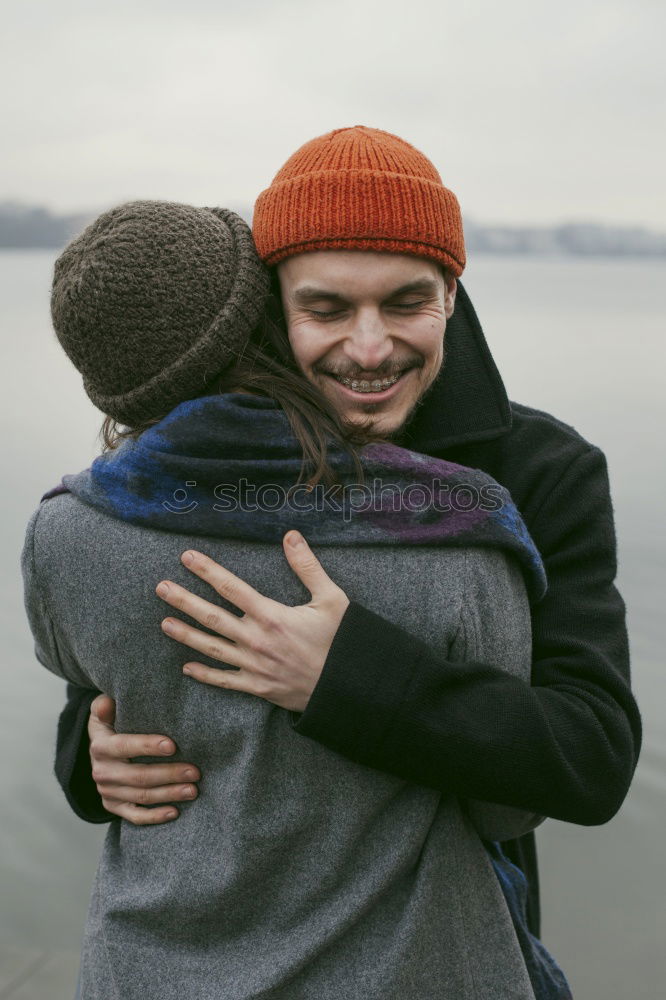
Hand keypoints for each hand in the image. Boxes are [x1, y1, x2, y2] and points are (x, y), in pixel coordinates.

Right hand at [88, 694, 200, 824]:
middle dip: (169, 774)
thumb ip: (105, 706)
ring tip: (193, 790)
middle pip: (139, 776)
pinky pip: (135, 816)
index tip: (173, 746)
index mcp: (100, 746)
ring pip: (142, 797)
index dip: (147, 746)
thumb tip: (107, 702)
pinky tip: (175, 812)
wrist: (100, 752)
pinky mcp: (114, 806)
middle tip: (195, 772)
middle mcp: (101, 772)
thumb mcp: (104, 712)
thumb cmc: (111, 725)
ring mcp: (108, 792)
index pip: (124, 746)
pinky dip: (155, 817)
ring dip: (169, 794)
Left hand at [156, 530, 349, 712]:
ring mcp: (254, 666)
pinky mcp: (257, 687)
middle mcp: (256, 640)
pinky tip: (187, 667)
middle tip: (161, 588)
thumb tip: (291, 536)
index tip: (187, 557)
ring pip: (212, 648)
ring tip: (164, 622)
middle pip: (212, 617)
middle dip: (184, 601)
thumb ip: (308, 567)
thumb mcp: (331, 598)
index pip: (231, 588)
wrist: (348, 686)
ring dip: (186, 635)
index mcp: (272, 615)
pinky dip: (205, 674)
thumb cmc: (343, 640)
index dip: (207, 571)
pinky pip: (224, 681)